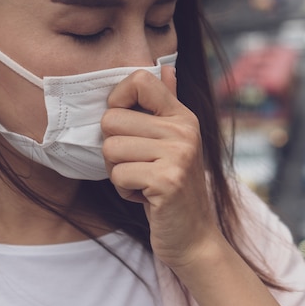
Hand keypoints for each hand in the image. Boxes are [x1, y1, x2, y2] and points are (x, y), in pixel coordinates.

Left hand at [101, 65, 219, 267]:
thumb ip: (167, 105)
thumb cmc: (174, 189)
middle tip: (137, 165)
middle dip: (113, 149)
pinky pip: (118, 175)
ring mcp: (179, 154)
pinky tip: (145, 197)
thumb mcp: (174, 143)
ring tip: (142, 182)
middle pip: (112, 120)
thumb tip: (167, 68)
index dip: (118, 99)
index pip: (139, 80)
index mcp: (182, 117)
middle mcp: (184, 130)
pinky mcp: (168, 180)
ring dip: (118, 172)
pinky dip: (124, 191)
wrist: (193, 236)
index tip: (124, 125)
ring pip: (110, 149)